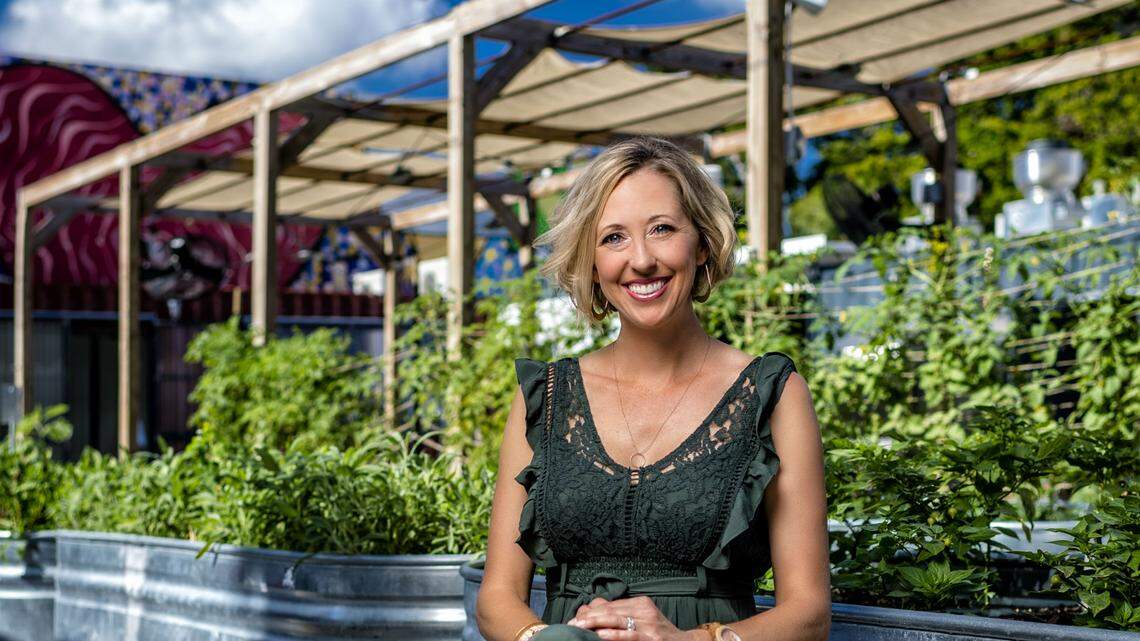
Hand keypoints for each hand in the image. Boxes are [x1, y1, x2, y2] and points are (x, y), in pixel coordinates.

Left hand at [566, 597, 698, 640]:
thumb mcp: (643, 621)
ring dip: (594, 623)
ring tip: (578, 628)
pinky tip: (599, 635)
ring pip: (615, 619)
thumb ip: (622, 616)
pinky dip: (612, 635)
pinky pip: (628, 635)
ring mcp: (648, 624)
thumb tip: (593, 612)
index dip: (590, 611)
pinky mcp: (651, 638)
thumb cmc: (660, 635)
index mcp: (640, 603)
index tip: (575, 619)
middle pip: (609, 609)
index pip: (609, 604)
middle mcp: (644, 610)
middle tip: (570, 624)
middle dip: (588, 617)